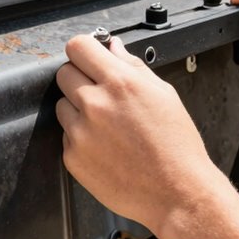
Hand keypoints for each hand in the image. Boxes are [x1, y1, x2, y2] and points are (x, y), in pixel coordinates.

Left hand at [55, 35, 219, 229]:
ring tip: (107, 125)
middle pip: (64, 73)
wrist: (176, 191)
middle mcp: (95, 104)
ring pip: (61, 105)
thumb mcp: (164, 94)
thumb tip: (114, 47)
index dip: (84, 50)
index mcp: (120, 83)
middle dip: (80, 77)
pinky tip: (106, 146)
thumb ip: (133, 66)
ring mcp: (80, 132)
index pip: (78, 47)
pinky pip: (66, 135)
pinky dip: (81, 137)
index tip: (88, 57)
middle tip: (100, 93)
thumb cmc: (176, 145)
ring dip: (77, 109)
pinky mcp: (73, 157)